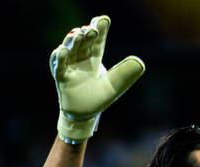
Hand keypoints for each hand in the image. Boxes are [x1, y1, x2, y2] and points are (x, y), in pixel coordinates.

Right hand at [50, 15, 144, 143]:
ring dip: (73, 41)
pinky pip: (59, 66)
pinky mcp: (61, 78)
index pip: (96, 42)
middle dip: (86, 34)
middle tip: (92, 28)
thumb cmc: (97, 99)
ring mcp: (69, 68)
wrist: (82, 115)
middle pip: (82, 43)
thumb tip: (140, 62)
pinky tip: (63, 50)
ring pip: (69, 50)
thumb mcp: (114, 86)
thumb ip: (125, 74)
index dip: (99, 30)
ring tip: (79, 33)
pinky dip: (60, 58)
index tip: (103, 19)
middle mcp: (80, 61)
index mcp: (93, 60)